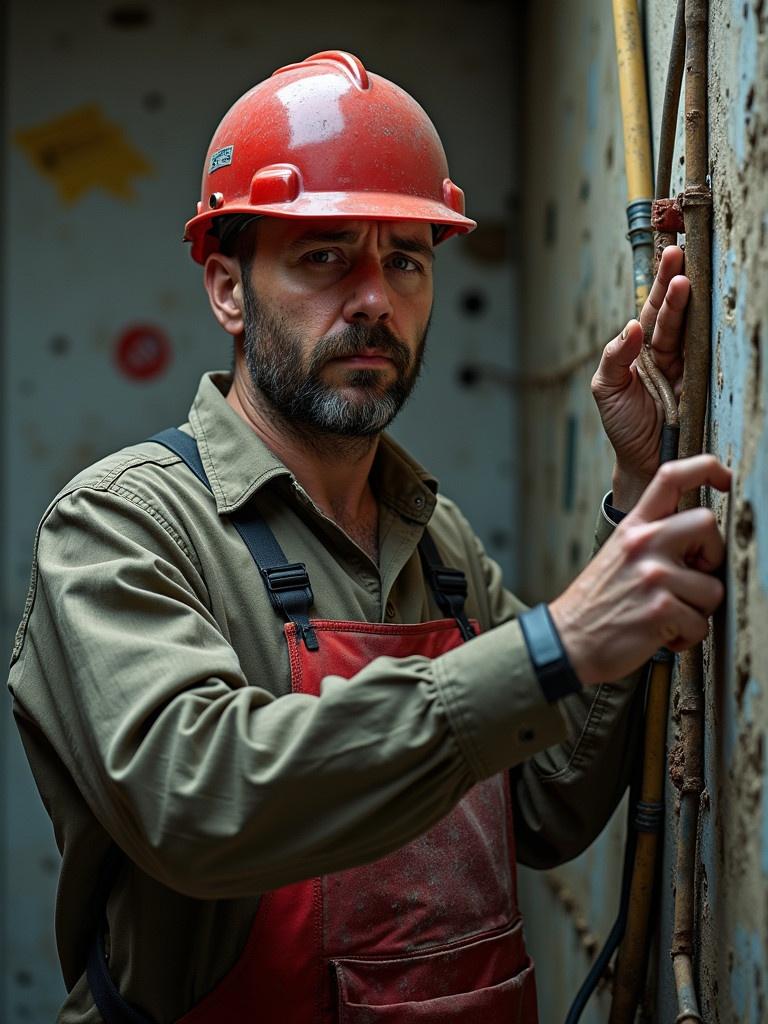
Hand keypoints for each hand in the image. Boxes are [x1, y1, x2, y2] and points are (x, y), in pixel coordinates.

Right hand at [549, 456, 730, 685]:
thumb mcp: (618, 554)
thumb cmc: (598, 602)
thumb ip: (654, 537)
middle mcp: (643, 543)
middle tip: (692, 576)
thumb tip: (700, 537)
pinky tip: (664, 635)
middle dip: (712, 556)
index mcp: (633, 527)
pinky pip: (701, 624)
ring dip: (698, 609)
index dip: (706, 468)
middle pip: (707, 523)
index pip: (670, 477)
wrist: (566, 641)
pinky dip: (687, 637)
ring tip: (669, 615)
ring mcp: (652, 575)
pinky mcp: (660, 610)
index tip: (726, 478)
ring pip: (713, 587)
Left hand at [591, 246, 688, 507]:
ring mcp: (686, 367)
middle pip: (672, 313)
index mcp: (642, 348)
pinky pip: (703, 359)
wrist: (642, 461)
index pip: (651, 310)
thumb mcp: (605, 389)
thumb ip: (614, 358)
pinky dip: (700, 342)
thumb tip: (631, 327)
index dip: (659, 284)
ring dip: (686, 307)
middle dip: (674, 285)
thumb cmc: (623, 423)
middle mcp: (666, 352)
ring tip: (684, 282)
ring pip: (687, 330)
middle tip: (678, 258)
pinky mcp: (700, 385)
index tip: (668, 256)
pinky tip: (696, 321)